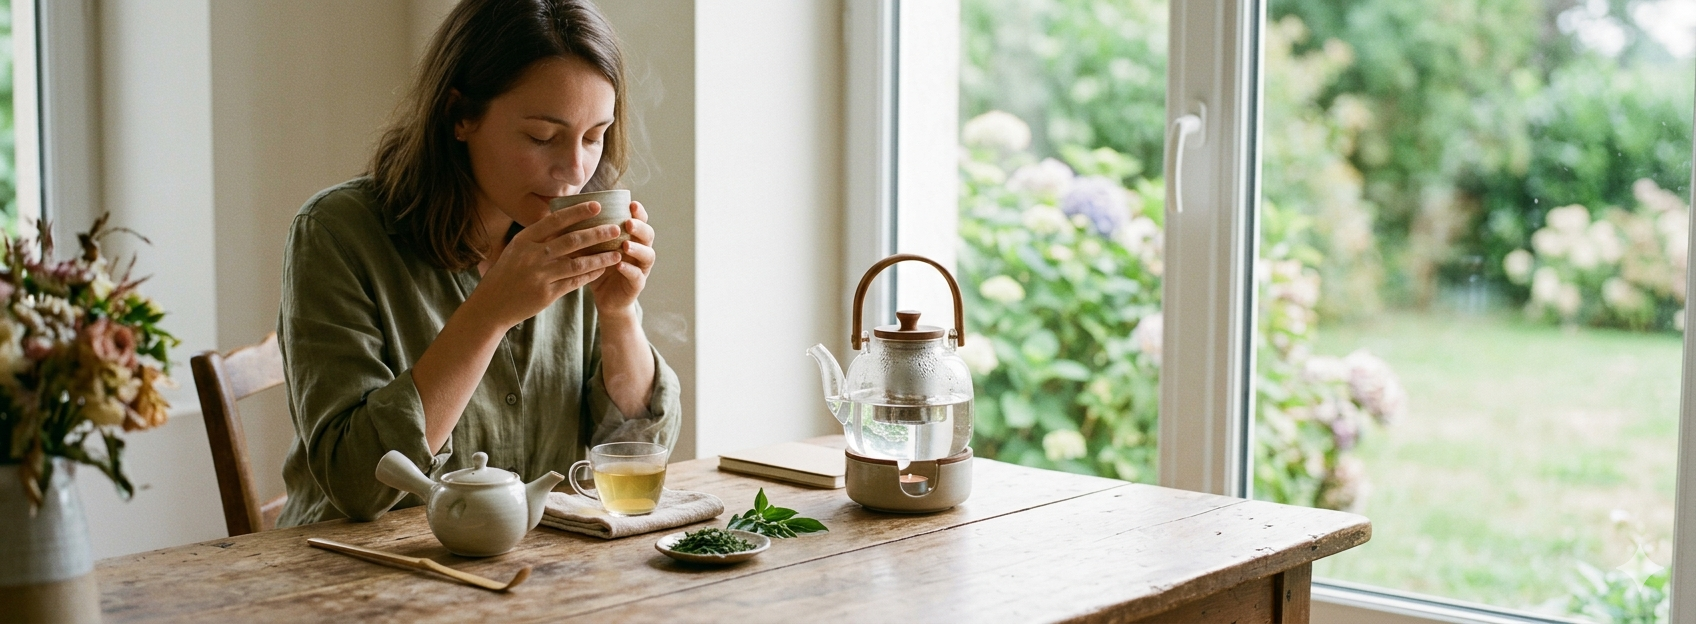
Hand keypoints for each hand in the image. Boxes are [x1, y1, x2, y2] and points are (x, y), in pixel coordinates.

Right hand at [468, 201, 623, 328]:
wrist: (492, 304)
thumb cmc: (507, 272)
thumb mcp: (517, 249)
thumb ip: (539, 236)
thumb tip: (565, 218)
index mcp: (525, 239)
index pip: (555, 221)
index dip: (578, 212)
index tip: (597, 205)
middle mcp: (532, 255)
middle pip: (571, 240)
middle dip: (597, 233)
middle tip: (616, 228)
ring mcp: (540, 275)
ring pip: (577, 263)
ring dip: (600, 257)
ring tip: (617, 252)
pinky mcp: (546, 294)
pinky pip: (574, 282)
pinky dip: (590, 274)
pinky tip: (603, 269)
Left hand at [589, 200, 655, 318]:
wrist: (604, 298)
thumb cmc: (597, 267)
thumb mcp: (592, 248)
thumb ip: (587, 233)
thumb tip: (563, 214)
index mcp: (632, 237)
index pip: (640, 221)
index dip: (639, 212)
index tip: (631, 204)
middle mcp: (640, 250)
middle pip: (648, 235)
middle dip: (640, 227)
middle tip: (628, 223)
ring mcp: (641, 268)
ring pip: (648, 255)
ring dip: (638, 248)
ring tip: (625, 244)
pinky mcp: (637, 285)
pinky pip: (637, 276)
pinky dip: (629, 270)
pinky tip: (620, 265)